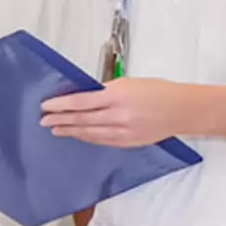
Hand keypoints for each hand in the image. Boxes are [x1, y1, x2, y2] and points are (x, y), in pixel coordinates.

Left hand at [43, 78, 198, 148]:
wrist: (181, 110)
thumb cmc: (159, 92)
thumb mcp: (129, 83)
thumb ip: (105, 91)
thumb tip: (83, 96)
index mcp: (117, 95)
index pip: (80, 101)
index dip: (60, 105)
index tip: (47, 105)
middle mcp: (118, 115)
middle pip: (81, 119)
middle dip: (60, 119)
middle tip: (44, 119)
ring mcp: (122, 131)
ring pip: (88, 132)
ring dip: (70, 130)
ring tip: (55, 129)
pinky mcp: (127, 142)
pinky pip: (101, 140)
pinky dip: (87, 137)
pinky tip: (77, 135)